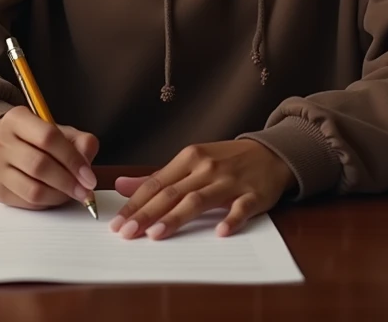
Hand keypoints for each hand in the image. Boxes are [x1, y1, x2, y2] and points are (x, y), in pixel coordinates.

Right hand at [0, 105, 98, 209]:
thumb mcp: (59, 131)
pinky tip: (56, 196)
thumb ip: (80, 141)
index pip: (48, 137)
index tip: (89, 176)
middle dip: (68, 182)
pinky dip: (47, 203)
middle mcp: (1, 142)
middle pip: (39, 166)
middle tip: (85, 190)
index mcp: (17, 119)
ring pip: (33, 190)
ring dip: (59, 195)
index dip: (72, 159)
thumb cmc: (35, 139)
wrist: (2, 146)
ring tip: (72, 193)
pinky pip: (27, 203)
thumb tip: (87, 161)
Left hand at [110, 139, 294, 239]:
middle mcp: (206, 167)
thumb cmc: (225, 161)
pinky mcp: (253, 195)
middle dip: (147, 214)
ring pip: (198, 200)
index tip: (117, 223)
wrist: (269, 153)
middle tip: (127, 234)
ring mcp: (230, 181)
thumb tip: (120, 186)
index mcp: (189, 157)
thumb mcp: (191, 162)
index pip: (156, 183)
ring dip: (176, 217)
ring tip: (156, 234)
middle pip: (172, 193)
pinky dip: (230, 219)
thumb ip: (158, 177)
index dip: (135, 204)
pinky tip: (219, 232)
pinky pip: (240, 208)